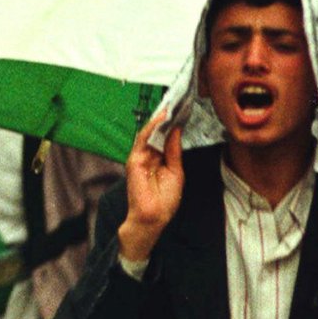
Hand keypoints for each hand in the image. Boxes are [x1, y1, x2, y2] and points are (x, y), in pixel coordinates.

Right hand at [119, 112, 183, 260]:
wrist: (153, 217)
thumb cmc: (164, 200)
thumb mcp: (176, 171)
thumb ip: (174, 150)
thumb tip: (176, 130)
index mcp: (160, 159)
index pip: (165, 137)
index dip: (173, 124)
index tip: (183, 110)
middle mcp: (149, 156)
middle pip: (157, 132)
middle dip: (167, 117)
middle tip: (179, 101)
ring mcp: (141, 157)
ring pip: (149, 132)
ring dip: (160, 118)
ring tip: (172, 105)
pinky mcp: (134, 160)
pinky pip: (142, 139)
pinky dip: (151, 127)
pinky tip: (161, 118)